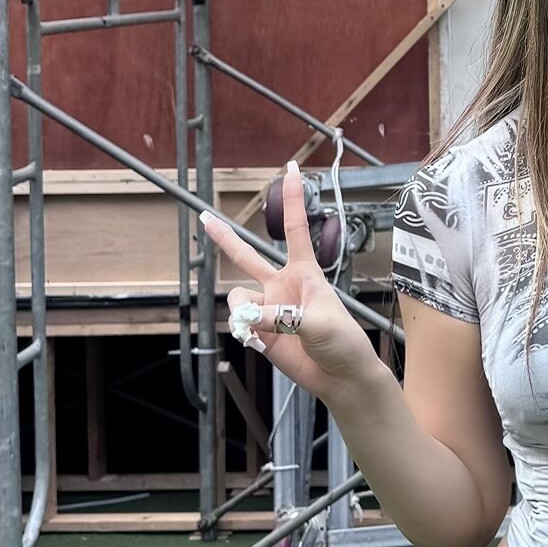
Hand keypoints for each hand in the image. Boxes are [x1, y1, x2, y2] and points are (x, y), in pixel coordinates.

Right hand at [198, 162, 381, 401]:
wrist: (341, 377)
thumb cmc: (343, 342)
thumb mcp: (319, 324)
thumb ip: (282, 317)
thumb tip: (247, 316)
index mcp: (305, 273)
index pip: (295, 230)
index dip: (292, 200)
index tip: (291, 169)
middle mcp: (283, 286)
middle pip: (248, 256)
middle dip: (225, 238)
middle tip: (204, 215)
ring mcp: (269, 309)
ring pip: (238, 299)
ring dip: (243, 312)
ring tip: (259, 329)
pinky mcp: (260, 332)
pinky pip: (238, 323)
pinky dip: (244, 332)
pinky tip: (260, 343)